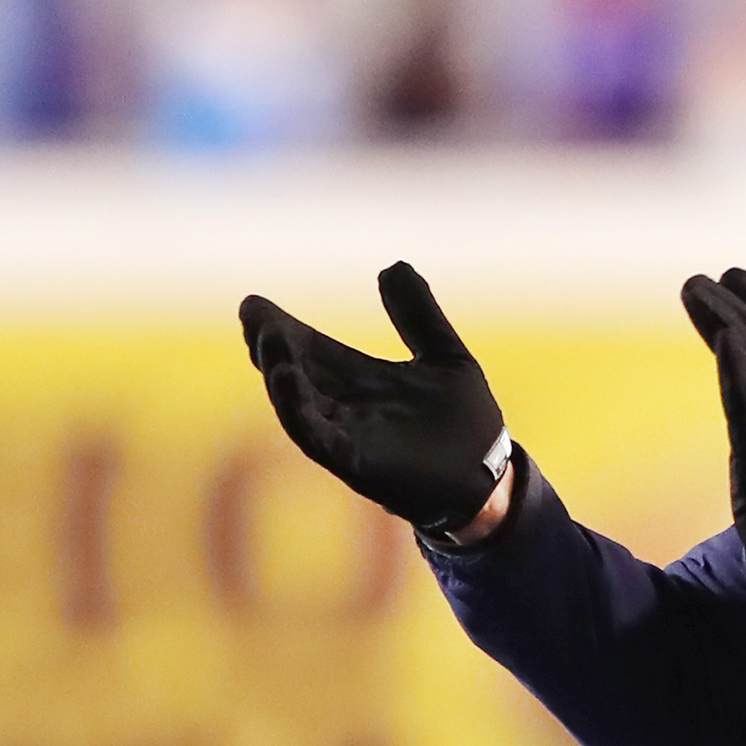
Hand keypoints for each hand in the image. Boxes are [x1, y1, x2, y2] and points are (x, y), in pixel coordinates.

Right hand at [240, 262, 511, 532]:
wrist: (492, 479)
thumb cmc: (468, 424)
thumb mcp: (445, 354)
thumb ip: (418, 315)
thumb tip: (392, 267)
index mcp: (361, 381)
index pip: (310, 350)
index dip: (282, 328)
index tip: (254, 304)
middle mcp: (346, 408)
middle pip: (295, 373)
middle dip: (271, 346)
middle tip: (253, 316)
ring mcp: (350, 437)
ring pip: (298, 406)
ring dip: (279, 374)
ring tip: (268, 340)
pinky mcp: (359, 463)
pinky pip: (319, 439)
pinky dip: (300, 412)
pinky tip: (288, 382)